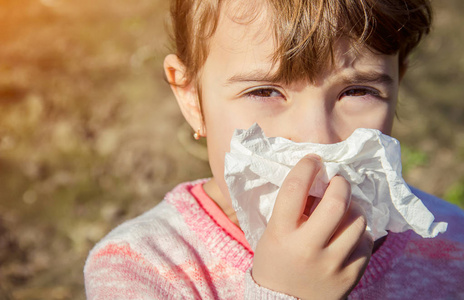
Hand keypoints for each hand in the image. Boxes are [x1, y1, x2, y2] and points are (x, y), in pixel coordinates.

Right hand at [252, 155, 373, 299]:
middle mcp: (307, 248)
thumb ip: (292, 208)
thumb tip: (319, 178)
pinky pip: (367, 243)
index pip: (294, 188)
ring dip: (353, 208)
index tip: (314, 160)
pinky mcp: (350, 277)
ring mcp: (331, 265)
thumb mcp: (273, 233)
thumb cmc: (276, 261)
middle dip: (340, 184)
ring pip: (358, 221)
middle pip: (336, 202)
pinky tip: (349, 236)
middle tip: (338, 181)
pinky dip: (360, 234)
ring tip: (346, 210)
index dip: (307, 166)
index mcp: (281, 233)